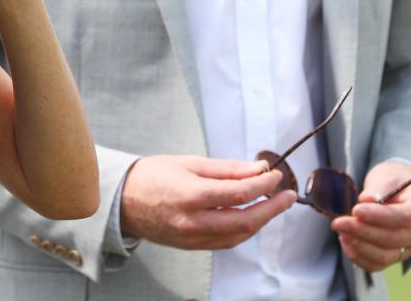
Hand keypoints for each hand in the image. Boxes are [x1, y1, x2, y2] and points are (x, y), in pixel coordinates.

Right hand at [119, 154, 295, 249]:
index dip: (262, 184)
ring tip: (273, 205)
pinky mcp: (192, 247)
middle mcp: (194, 221)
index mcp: (192, 195)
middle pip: (245, 220)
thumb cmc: (153, 175)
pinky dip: (242, 230)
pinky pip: (225, 242)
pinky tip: (251, 217)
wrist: (123, 200)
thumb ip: (226, 169)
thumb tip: (258, 169)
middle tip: (287, 196)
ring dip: (260, 221)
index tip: (275, 175)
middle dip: (271, 209)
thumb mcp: (189, 162)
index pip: (239, 193)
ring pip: (238, 236)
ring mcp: (193, 238)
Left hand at [331, 162, 410, 271]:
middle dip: (364, 232)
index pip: (405, 218)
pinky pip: (378, 264)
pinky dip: (360, 257)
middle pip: (394, 239)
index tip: (356, 210)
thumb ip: (379, 187)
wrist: (398, 189)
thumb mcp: (388, 175)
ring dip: (360, 246)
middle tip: (339, 221)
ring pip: (386, 256)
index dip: (379, 216)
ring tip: (341, 230)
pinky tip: (345, 241)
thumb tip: (367, 199)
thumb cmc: (394, 180)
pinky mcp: (397, 256)